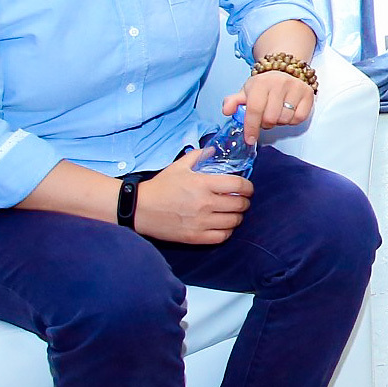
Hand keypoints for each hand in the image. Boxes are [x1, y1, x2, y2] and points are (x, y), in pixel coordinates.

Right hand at [133, 151, 252, 244]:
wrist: (139, 208)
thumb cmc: (160, 187)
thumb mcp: (179, 166)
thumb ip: (198, 155)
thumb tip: (213, 150)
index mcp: (203, 184)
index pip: (239, 185)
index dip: (248, 187)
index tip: (247, 188)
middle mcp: (205, 203)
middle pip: (240, 205)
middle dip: (244, 201)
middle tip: (241, 200)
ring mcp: (201, 222)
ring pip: (234, 221)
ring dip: (237, 216)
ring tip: (233, 213)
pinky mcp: (195, 237)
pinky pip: (222, 236)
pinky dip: (227, 231)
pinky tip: (223, 225)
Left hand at [225, 69, 312, 147]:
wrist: (284, 71)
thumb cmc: (263, 86)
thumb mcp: (246, 92)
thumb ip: (233, 102)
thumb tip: (227, 111)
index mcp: (261, 83)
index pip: (255, 109)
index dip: (251, 127)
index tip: (250, 139)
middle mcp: (279, 83)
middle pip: (270, 118)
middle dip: (265, 123)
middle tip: (264, 118)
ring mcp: (296, 88)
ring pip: (285, 119)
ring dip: (279, 122)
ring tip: (276, 113)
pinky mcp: (308, 94)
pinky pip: (299, 118)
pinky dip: (292, 120)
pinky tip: (288, 112)